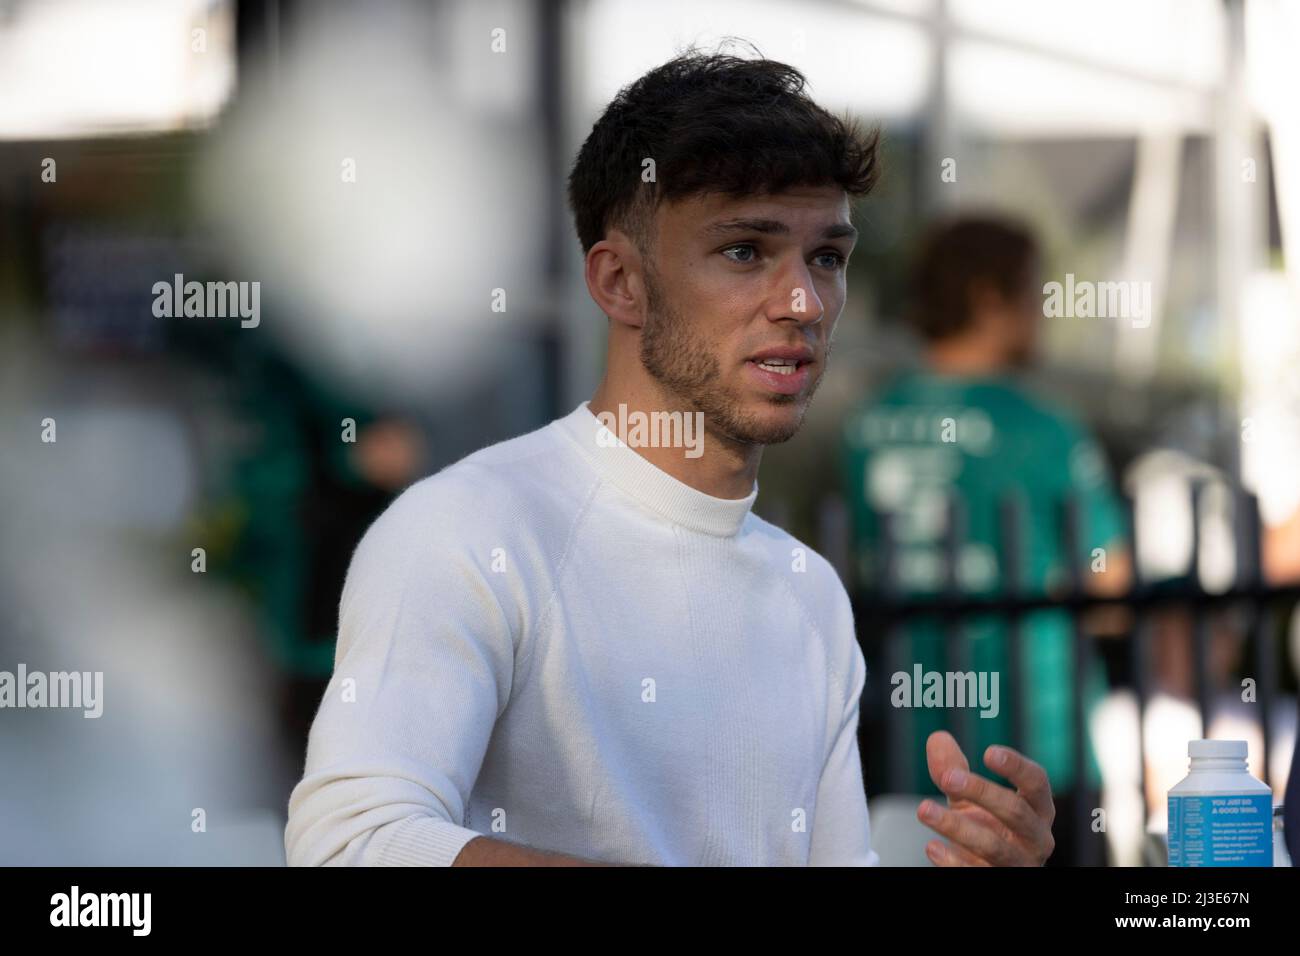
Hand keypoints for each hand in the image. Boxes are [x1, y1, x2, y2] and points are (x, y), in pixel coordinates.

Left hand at [916, 730, 1055, 865]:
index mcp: (1037, 809)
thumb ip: (953, 769)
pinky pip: (977, 873)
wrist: (983, 869)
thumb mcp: (968, 799)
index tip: (988, 752)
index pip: (1037, 783)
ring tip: (923, 809)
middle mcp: (1036, 838)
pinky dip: (953, 861)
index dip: (1016, 767)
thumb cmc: (985, 829)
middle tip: (947, 778)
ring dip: (956, 827)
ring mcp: (1020, 865)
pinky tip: (931, 847)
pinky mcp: (998, 882)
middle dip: (981, 792)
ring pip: (994, 846)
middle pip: (1015, 811)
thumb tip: (937, 738)